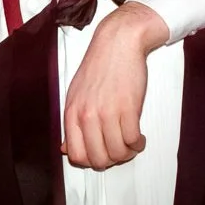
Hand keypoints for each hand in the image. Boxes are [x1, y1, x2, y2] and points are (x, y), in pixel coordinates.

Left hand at [63, 2, 166, 168]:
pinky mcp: (128, 108)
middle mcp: (87, 115)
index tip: (100, 156)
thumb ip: (72, 123)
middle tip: (118, 152)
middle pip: (98, 159)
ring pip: (118, 152)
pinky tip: (138, 138)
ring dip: (127, 153)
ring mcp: (108, 112)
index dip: (90, 161)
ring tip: (130, 144)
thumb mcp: (76, 94)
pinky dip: (138, 144)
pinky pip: (133, 140)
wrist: (119, 42)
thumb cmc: (100, 65)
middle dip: (111, 161)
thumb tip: (66, 148)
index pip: (76, 154)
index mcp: (72, 112)